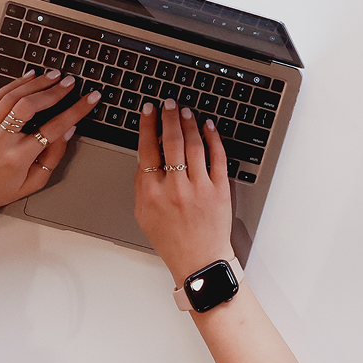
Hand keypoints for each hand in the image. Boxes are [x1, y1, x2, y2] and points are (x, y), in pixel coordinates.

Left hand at [0, 70, 100, 220]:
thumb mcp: (30, 184)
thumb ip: (52, 158)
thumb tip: (68, 131)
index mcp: (17, 159)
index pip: (54, 128)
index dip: (76, 110)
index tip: (90, 98)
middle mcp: (0, 141)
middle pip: (30, 106)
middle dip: (54, 91)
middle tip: (70, 82)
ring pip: (13, 97)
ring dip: (36, 83)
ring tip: (53, 76)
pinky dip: (14, 85)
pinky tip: (29, 78)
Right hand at [134, 98, 234, 283]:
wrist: (198, 259)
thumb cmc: (170, 238)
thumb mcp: (143, 213)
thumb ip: (142, 184)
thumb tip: (146, 155)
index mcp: (152, 193)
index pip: (147, 150)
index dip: (147, 126)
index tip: (149, 110)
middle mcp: (175, 188)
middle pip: (171, 142)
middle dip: (169, 117)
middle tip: (169, 103)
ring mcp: (199, 188)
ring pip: (194, 145)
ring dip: (189, 123)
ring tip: (185, 111)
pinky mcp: (219, 189)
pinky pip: (217, 157)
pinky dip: (213, 138)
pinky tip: (208, 126)